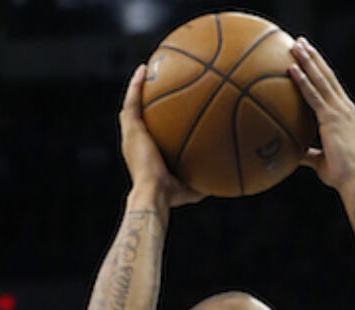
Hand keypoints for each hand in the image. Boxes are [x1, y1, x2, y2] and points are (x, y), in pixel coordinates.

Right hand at [119, 64, 203, 207]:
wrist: (153, 193)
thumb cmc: (170, 196)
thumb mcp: (191, 188)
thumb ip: (204, 181)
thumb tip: (223, 181)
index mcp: (146, 153)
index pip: (149, 132)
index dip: (154, 120)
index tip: (165, 108)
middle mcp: (135, 141)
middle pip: (138, 115)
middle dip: (145, 99)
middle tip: (155, 83)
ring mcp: (131, 134)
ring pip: (132, 105)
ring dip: (137, 86)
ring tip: (146, 69)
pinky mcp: (130, 129)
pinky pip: (132, 101)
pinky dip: (136, 84)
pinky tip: (144, 69)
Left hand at [288, 38, 354, 190]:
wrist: (353, 180)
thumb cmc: (339, 174)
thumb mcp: (320, 160)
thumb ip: (308, 153)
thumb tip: (293, 154)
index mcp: (345, 113)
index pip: (331, 85)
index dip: (320, 68)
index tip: (309, 55)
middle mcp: (345, 107)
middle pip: (327, 75)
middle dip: (313, 57)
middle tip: (300, 42)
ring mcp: (339, 111)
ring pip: (321, 79)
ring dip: (307, 61)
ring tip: (295, 45)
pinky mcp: (331, 118)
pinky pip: (314, 95)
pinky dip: (302, 81)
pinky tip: (292, 69)